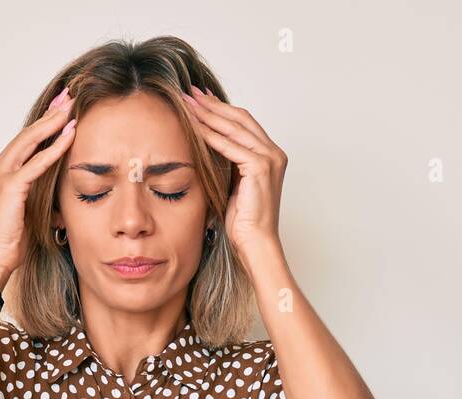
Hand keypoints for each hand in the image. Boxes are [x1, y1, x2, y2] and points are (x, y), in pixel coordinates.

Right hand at [0, 87, 77, 287]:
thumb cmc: (8, 244)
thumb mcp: (25, 212)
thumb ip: (35, 193)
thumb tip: (58, 187)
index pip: (22, 143)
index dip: (42, 125)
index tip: (60, 111)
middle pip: (25, 135)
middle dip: (48, 115)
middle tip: (68, 97)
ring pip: (28, 142)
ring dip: (52, 124)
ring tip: (71, 108)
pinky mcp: (8, 188)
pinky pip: (36, 163)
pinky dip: (54, 148)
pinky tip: (70, 135)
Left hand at [180, 85, 285, 263]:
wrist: (256, 242)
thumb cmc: (244, 221)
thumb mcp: (233, 184)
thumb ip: (227, 163)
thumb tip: (206, 145)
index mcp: (270, 155)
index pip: (243, 123)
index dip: (221, 109)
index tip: (200, 99)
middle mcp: (273, 152)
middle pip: (240, 118)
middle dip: (213, 105)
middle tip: (190, 93)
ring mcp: (270, 158)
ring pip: (235, 127)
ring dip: (209, 114)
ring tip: (187, 104)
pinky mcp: (260, 167)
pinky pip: (230, 145)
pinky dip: (211, 135)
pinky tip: (195, 126)